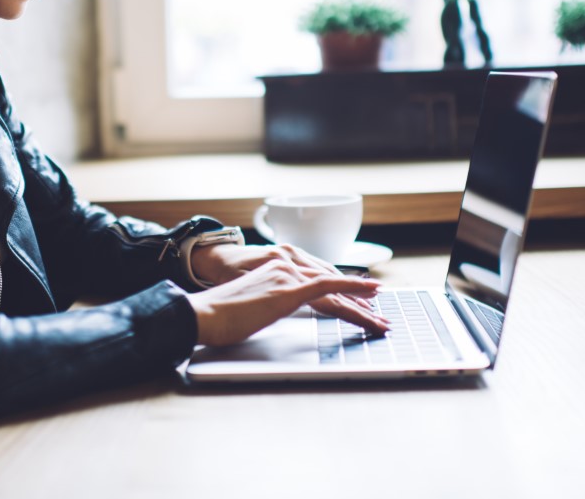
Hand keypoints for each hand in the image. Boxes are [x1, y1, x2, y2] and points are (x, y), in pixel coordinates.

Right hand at [185, 255, 387, 346]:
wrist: (204, 313)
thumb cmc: (220, 314)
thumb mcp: (253, 303)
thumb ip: (270, 302)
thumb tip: (276, 312)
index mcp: (276, 267)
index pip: (317, 280)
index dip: (341, 292)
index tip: (360, 304)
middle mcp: (285, 264)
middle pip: (330, 284)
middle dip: (356, 302)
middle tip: (378, 315)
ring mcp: (287, 274)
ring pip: (334, 288)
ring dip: (361, 306)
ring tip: (381, 320)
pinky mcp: (289, 288)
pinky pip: (329, 287)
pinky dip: (353, 290)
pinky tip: (370, 295)